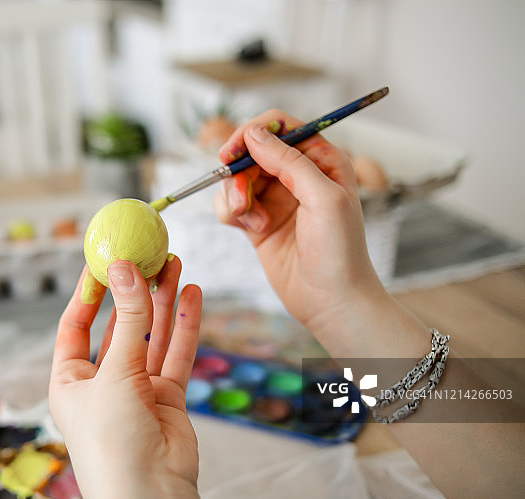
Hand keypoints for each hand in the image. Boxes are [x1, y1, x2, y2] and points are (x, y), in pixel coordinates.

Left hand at [50, 258, 212, 498]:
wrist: (148, 492)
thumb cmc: (112, 440)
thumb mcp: (114, 372)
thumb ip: (128, 318)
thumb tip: (126, 268)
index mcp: (70, 380)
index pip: (76, 326)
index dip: (90, 292)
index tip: (105, 259)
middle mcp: (102, 382)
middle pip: (119, 326)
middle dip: (134, 291)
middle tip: (149, 255)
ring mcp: (136, 390)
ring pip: (151, 336)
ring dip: (162, 302)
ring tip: (174, 265)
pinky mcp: (167, 398)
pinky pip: (176, 355)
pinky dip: (184, 326)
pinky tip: (191, 296)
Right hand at [214, 110, 385, 338]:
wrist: (332, 301)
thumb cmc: (340, 250)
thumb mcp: (323, 197)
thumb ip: (289, 161)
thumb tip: (253, 133)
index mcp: (321, 159)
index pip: (279, 126)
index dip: (252, 132)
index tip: (232, 151)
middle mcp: (297, 174)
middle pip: (251, 151)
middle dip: (239, 172)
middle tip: (241, 199)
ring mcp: (276, 198)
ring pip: (236, 178)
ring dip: (234, 196)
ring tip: (250, 221)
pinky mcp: (257, 221)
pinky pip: (230, 204)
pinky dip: (232, 213)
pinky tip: (252, 231)